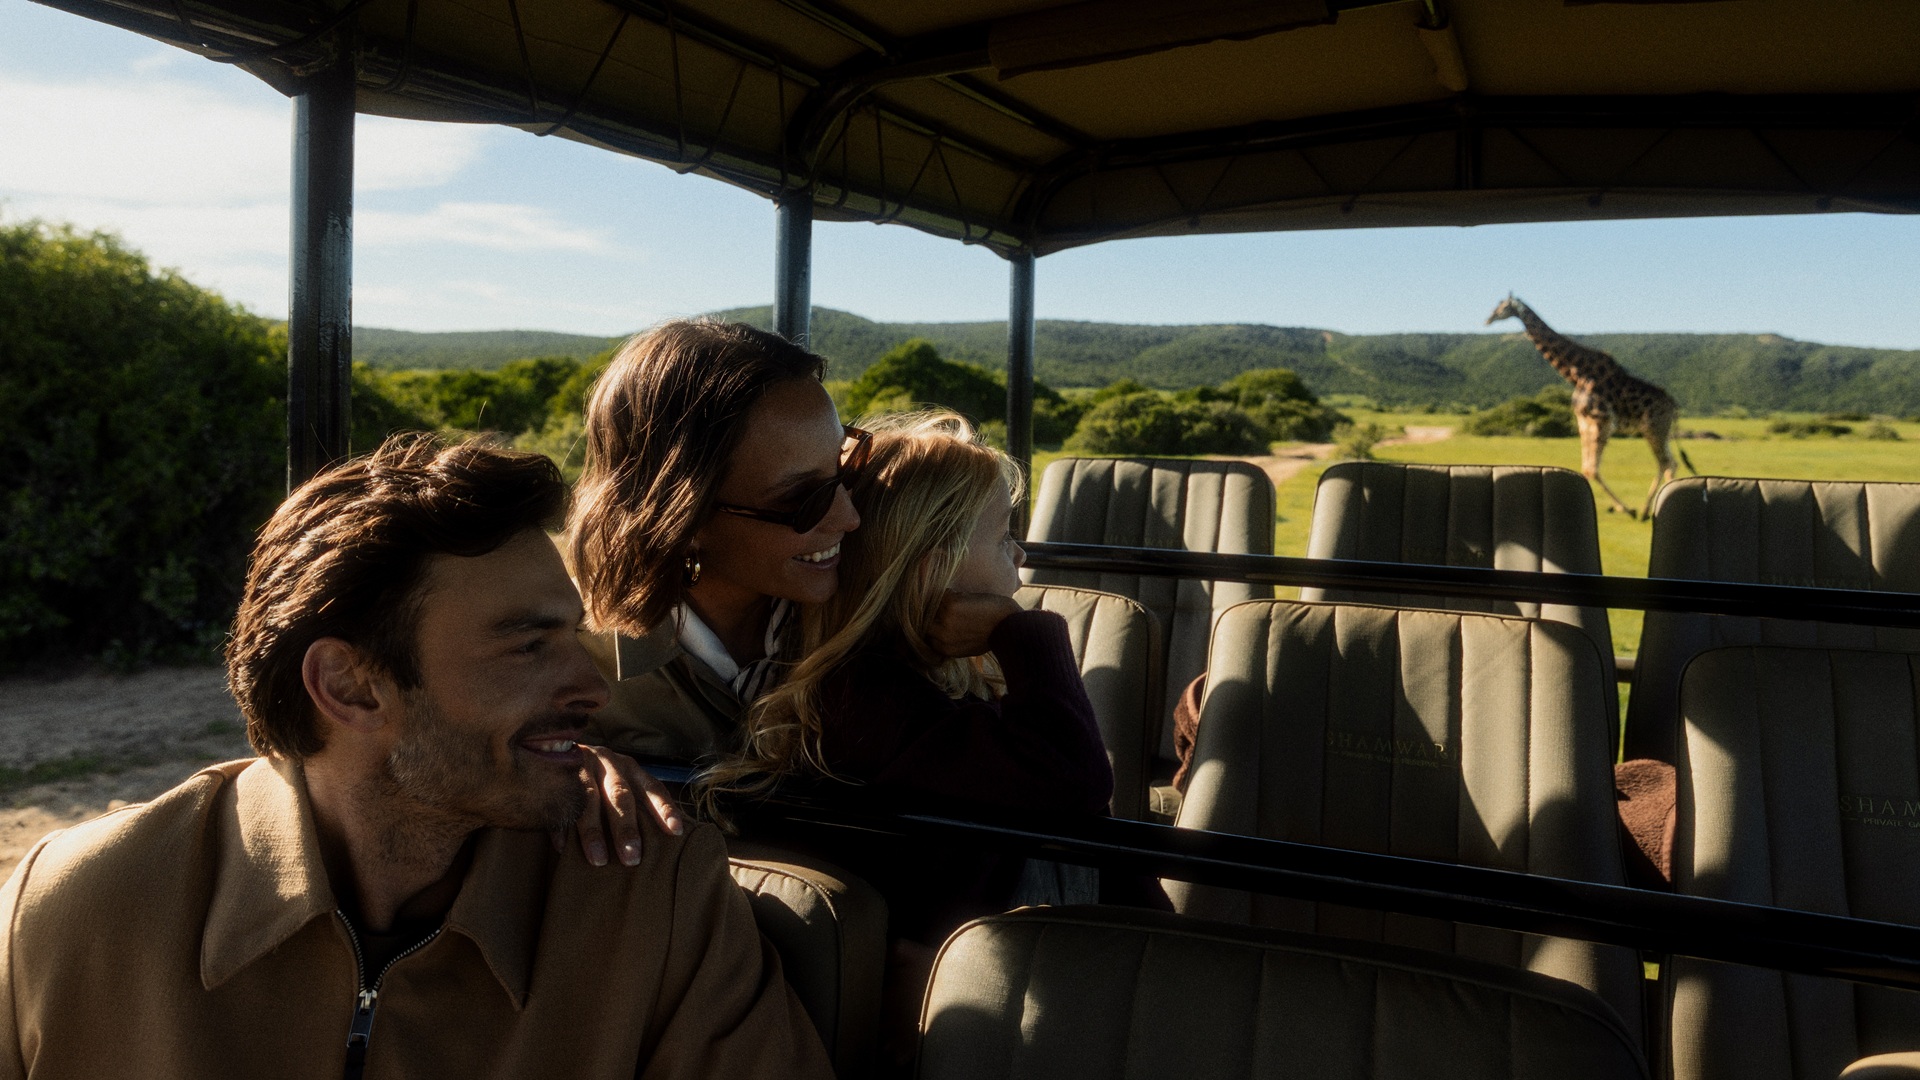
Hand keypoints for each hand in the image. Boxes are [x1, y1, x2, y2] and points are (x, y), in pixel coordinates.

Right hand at [552, 746, 686, 865]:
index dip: (664, 809)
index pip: (652, 788)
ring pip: (589, 800)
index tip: (675, 832)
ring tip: (599, 861)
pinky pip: (559, 802)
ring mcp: (581, 766)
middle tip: (632, 859)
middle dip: (626, 828)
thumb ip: (640, 802)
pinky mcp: (554, 773)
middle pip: (620, 796)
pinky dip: (560, 826)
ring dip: (593, 832)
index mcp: (630, 768)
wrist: (552, 746)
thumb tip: (674, 835)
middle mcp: (608, 763)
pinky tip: (563, 849)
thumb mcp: (622, 780)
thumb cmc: (599, 777)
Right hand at [928, 590, 1020, 657]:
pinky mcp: (952, 604)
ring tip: (956, 600)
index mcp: (944, 648)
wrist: (1010, 628)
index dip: (929, 625)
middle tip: (942, 606)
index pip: (924, 635)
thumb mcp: (966, 647)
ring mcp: (945, 619)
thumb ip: (950, 641)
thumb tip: (937, 633)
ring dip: (943, 600)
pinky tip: (964, 595)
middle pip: (925, 619)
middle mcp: (941, 635)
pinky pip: (944, 593)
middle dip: (932, 612)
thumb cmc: (991, 636)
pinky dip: (953, 592)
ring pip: (933, 603)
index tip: (935, 618)